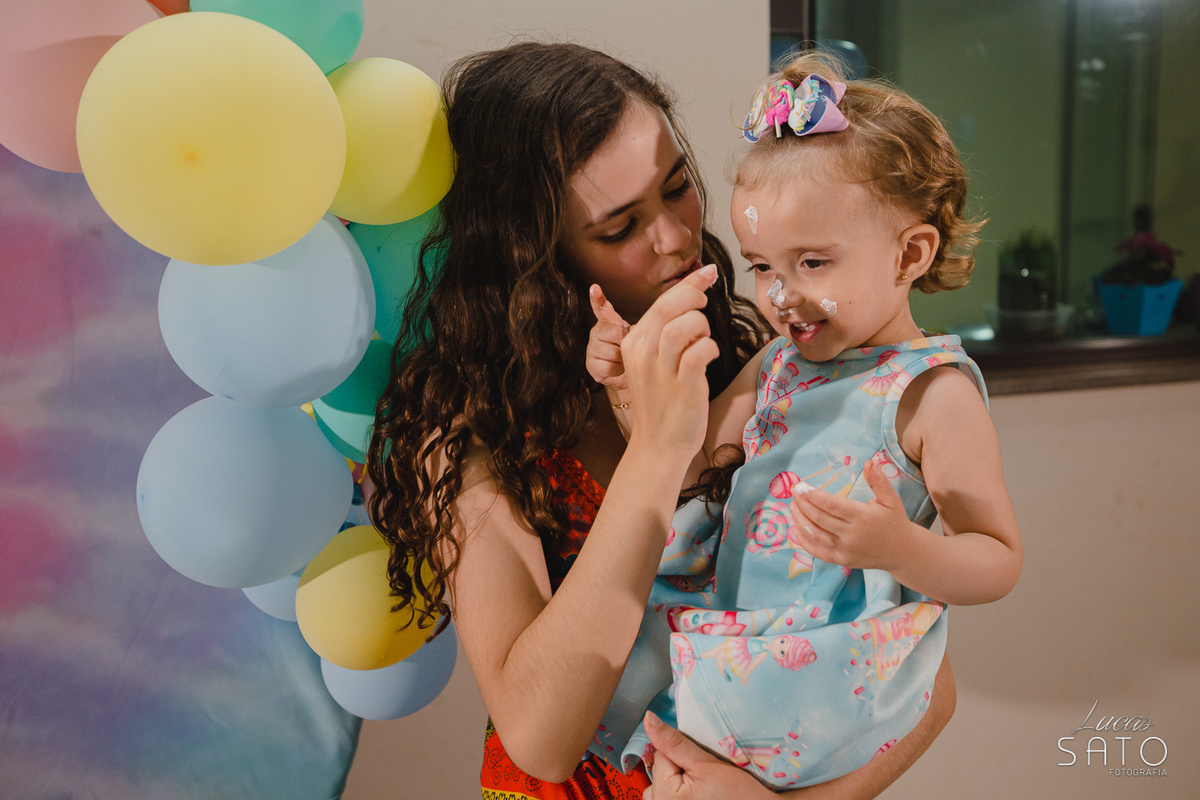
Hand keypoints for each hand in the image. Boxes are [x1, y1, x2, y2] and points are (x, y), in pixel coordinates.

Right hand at [587, 284, 631, 390]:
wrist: (627, 375)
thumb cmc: (632, 351)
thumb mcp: (636, 337)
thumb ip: (636, 329)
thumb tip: (634, 329)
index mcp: (608, 321)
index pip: (601, 308)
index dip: (597, 298)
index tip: (595, 288)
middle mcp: (597, 332)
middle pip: (612, 332)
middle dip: (625, 341)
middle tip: (628, 347)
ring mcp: (592, 349)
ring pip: (611, 352)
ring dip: (623, 358)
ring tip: (624, 359)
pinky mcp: (591, 365)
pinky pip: (608, 367)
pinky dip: (618, 370)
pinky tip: (619, 369)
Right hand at [620, 265, 719, 460]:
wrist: (658, 444)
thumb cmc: (663, 402)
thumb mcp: (654, 363)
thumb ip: (666, 335)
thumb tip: (693, 304)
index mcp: (633, 343)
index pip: (661, 302)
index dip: (689, 284)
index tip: (709, 271)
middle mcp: (643, 353)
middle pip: (670, 306)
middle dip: (695, 296)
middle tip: (707, 304)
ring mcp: (661, 370)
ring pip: (683, 326)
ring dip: (701, 326)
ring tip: (704, 341)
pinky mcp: (682, 386)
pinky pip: (700, 351)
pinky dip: (710, 348)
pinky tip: (709, 356)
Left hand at [641, 712, 766, 799]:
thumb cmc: (740, 795)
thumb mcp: (705, 763)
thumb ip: (674, 743)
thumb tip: (649, 719)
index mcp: (664, 797)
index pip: (660, 754)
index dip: (682, 751)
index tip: (702, 760)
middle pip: (658, 771)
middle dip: (677, 767)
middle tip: (704, 776)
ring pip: (660, 787)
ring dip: (675, 782)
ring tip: (701, 786)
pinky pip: (666, 799)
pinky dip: (677, 794)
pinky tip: (697, 795)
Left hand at [788, 459, 917, 571]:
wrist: (903, 552)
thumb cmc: (895, 521)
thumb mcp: (891, 499)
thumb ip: (879, 481)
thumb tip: (869, 462)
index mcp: (863, 516)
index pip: (831, 505)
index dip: (813, 495)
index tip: (800, 485)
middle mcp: (853, 534)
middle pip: (820, 518)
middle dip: (803, 503)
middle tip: (794, 491)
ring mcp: (846, 550)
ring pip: (816, 535)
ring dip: (800, 520)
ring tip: (792, 506)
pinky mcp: (843, 561)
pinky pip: (819, 553)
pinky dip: (804, 542)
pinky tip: (796, 530)